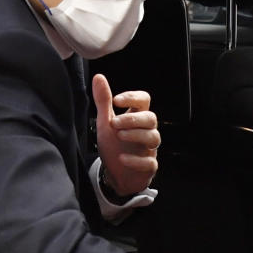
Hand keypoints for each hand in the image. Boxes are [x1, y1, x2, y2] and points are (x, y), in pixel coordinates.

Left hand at [93, 73, 159, 195]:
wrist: (116, 175)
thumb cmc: (114, 146)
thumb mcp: (105, 123)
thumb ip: (104, 101)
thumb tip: (98, 77)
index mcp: (136, 118)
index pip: (144, 100)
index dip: (134, 98)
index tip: (117, 101)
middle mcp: (145, 132)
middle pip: (152, 118)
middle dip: (133, 119)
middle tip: (115, 123)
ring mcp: (149, 149)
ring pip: (154, 137)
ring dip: (136, 135)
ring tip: (119, 136)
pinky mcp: (149, 167)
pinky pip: (150, 162)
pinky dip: (135, 160)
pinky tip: (122, 158)